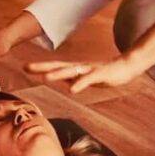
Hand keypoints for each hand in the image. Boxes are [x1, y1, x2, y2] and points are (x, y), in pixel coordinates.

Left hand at [25, 56, 142, 93]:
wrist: (128, 65)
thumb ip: (76, 79)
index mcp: (77, 69)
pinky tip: (72, 90)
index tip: (25, 67)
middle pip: (59, 66)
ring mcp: (90, 69)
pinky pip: (89, 79)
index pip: (56, 66)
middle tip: (26, 67)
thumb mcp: (88, 77)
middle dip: (42, 67)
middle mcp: (81, 67)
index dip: (41, 67)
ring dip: (58, 74)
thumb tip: (65, 83)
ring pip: (72, 71)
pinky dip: (80, 83)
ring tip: (45, 78)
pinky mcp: (101, 74)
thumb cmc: (108, 72)